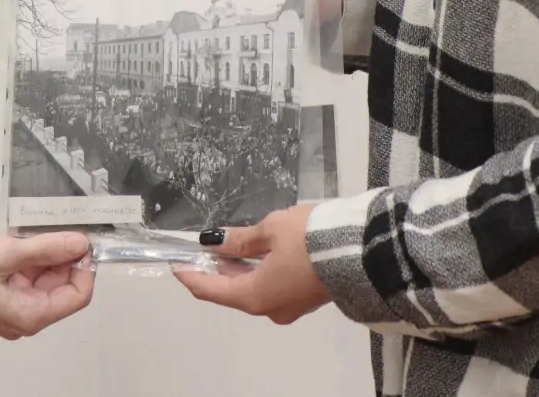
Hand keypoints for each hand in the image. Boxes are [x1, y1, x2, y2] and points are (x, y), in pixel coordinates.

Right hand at [0, 232, 95, 339]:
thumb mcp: (7, 253)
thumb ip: (49, 248)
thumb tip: (81, 244)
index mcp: (29, 316)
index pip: (77, 295)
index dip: (85, 267)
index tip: (84, 239)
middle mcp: (23, 318)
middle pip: (60, 288)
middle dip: (63, 258)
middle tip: (58, 227)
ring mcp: (8, 309)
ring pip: (41, 281)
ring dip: (43, 256)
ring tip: (31, 232)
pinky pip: (22, 279)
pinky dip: (26, 259)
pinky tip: (18, 240)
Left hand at [172, 203, 329, 324]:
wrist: (362, 251)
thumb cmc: (310, 240)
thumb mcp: (271, 230)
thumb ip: (241, 239)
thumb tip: (216, 243)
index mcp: (254, 296)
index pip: (210, 290)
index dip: (190, 274)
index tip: (176, 261)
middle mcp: (269, 308)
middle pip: (231, 291)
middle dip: (215, 269)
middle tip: (201, 247)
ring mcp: (289, 306)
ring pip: (253, 289)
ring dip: (238, 269)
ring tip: (225, 245)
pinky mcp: (304, 298)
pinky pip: (271, 286)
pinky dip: (257, 271)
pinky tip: (253, 253)